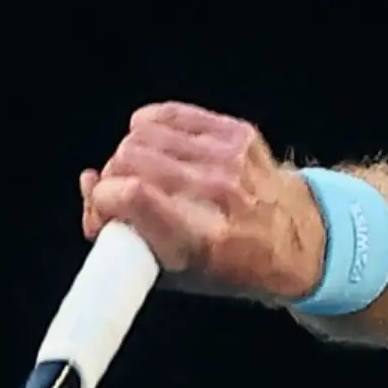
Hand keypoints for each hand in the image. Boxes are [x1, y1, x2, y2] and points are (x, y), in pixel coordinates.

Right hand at [80, 102, 326, 300]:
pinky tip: (159, 149)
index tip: (105, 211)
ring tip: (143, 176)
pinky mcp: (235, 134)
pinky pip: (168, 114)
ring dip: (130, 154)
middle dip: (112, 177)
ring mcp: (229, 160)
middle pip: (130, 159)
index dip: (103, 200)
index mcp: (204, 239)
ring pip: (143, 132)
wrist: (299, 241)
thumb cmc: (233, 264)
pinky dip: (152, 129)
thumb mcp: (176, 273)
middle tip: (122, 196)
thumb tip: (88, 186)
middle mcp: (218, 195)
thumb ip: (124, 237)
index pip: (133, 196)